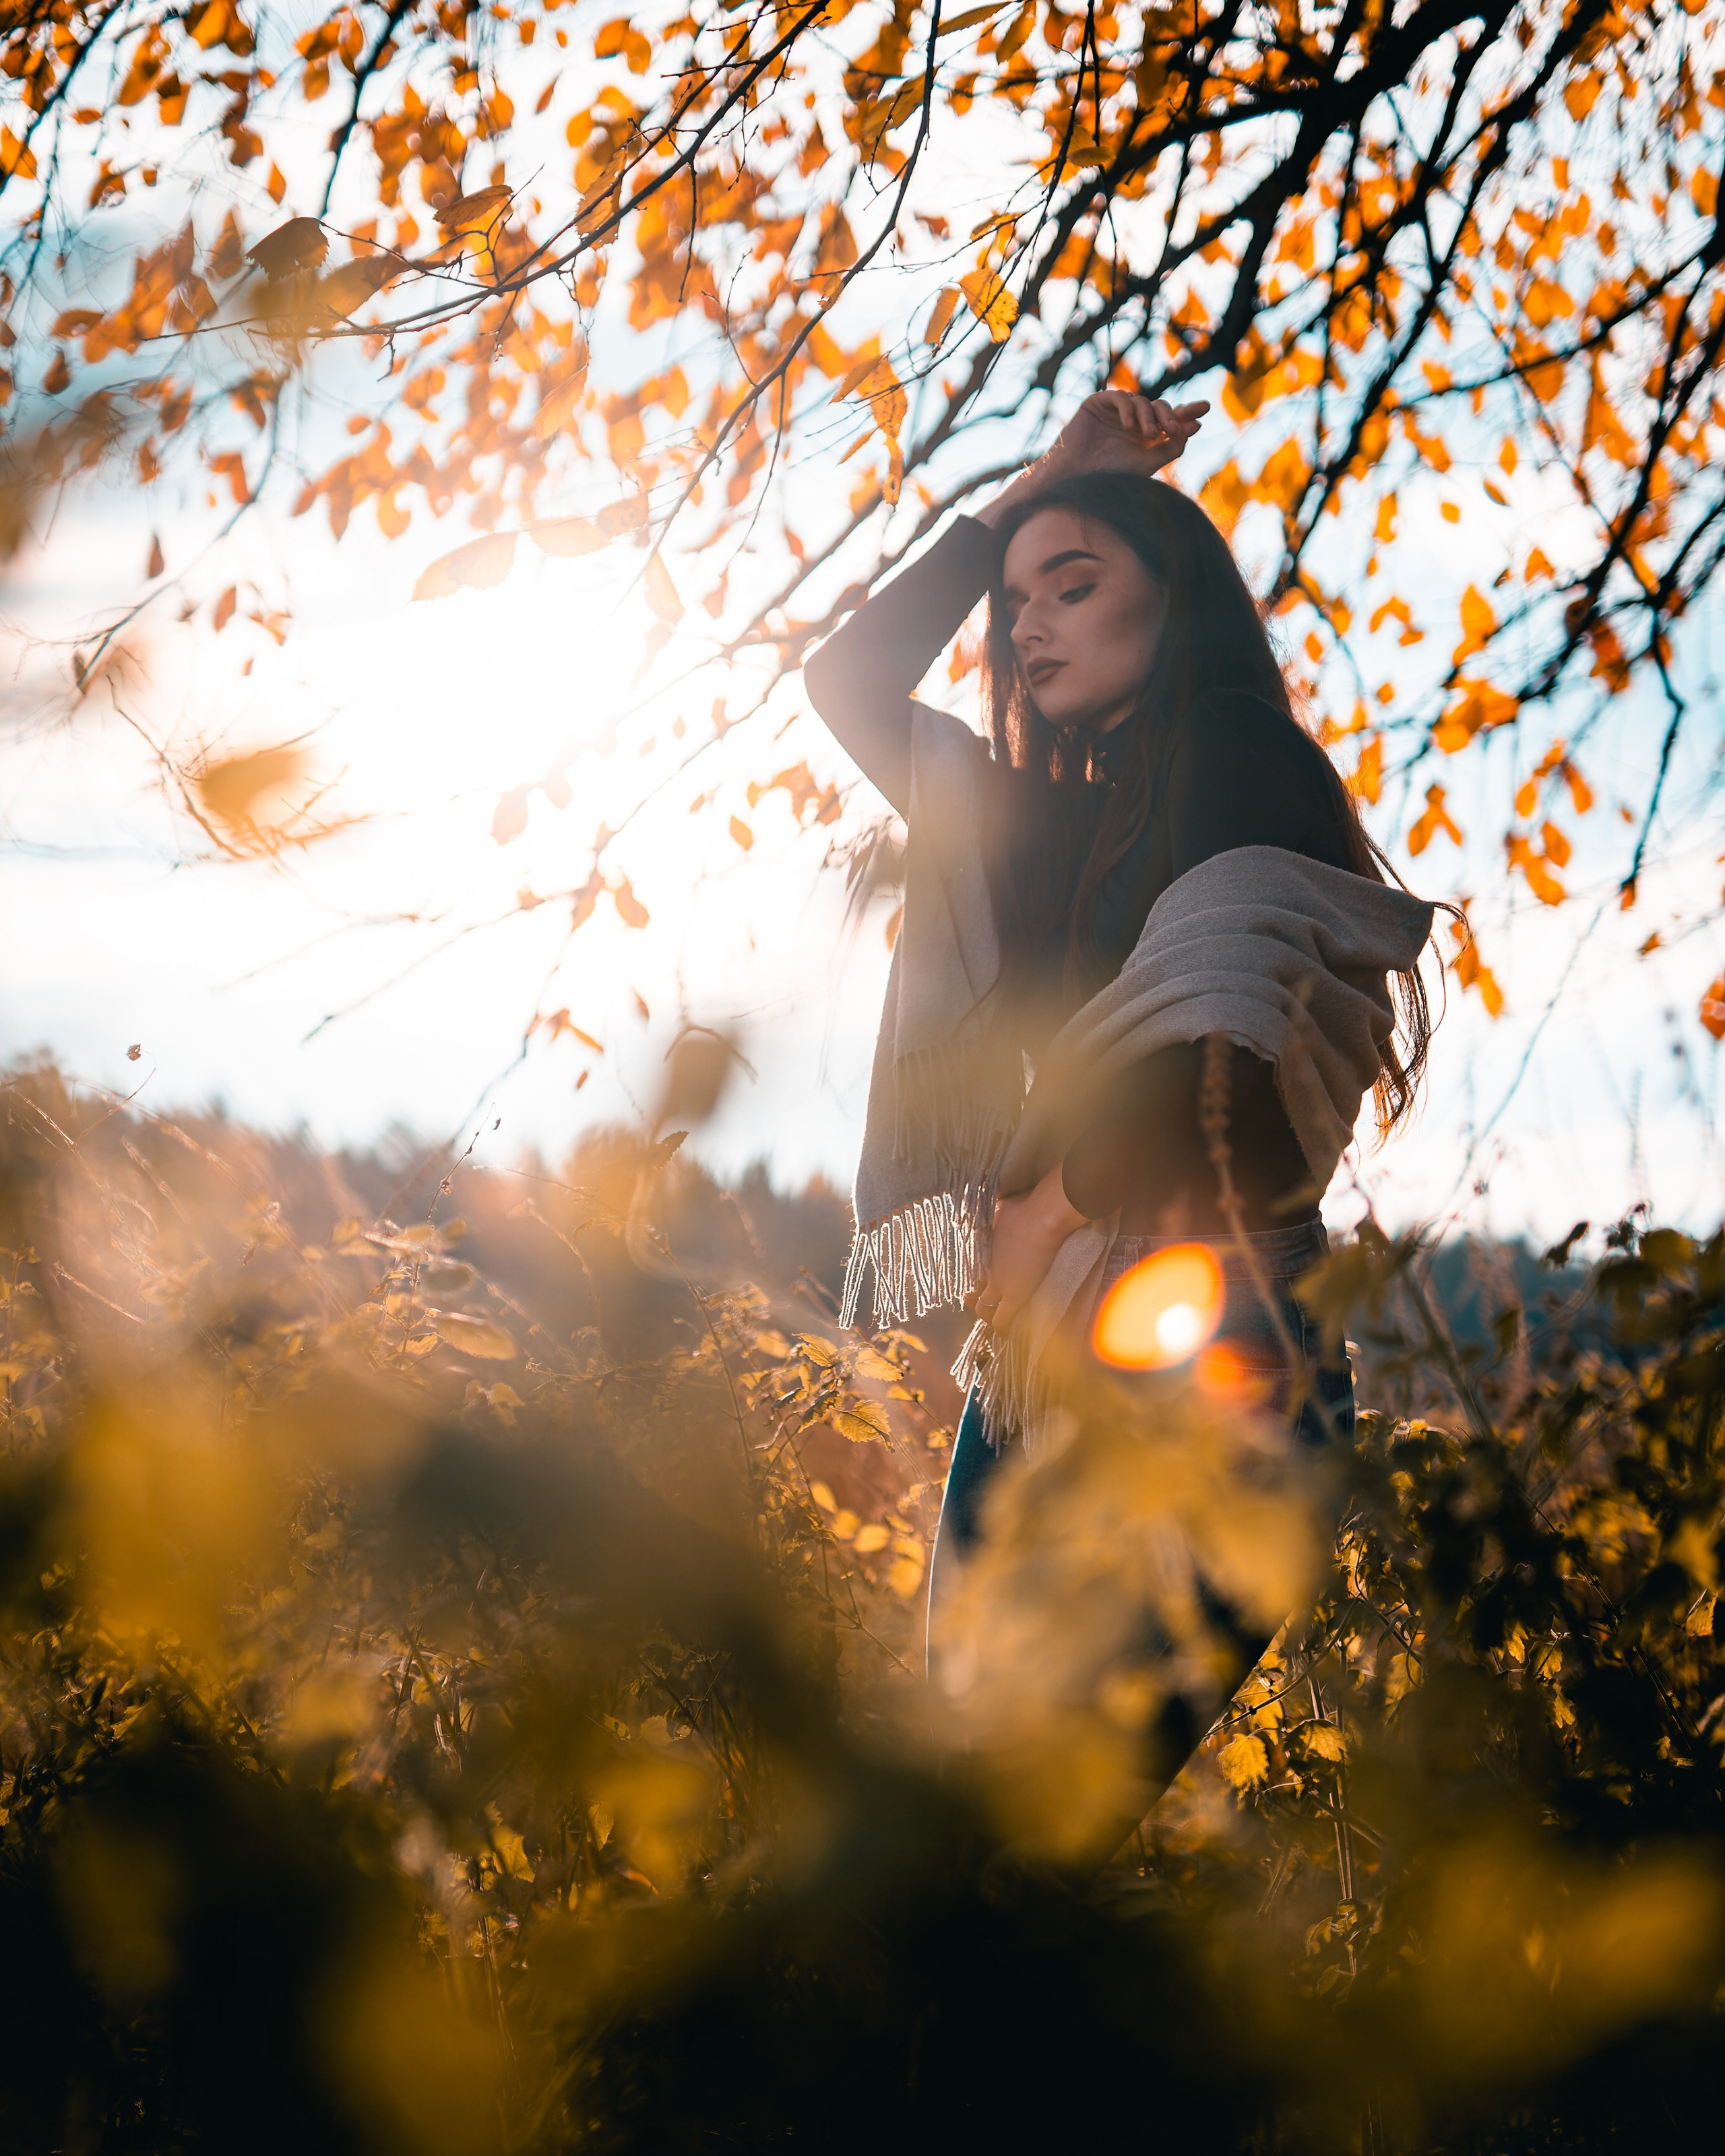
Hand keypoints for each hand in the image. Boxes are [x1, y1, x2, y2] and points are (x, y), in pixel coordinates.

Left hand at [966, 1161, 1089, 1335]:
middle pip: (975, 1291)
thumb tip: (980, 1197)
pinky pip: (1003, 1320)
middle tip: (976, 1300)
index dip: (976, 1279)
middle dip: (976, 1298)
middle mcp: (986, 1268)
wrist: (1046, 1214)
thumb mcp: (1000, 1205)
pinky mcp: (1016, 1295)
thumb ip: (993, 1210)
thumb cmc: (1027, 1205)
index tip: (978, 1282)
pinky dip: (1000, 1328)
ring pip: (985, 1309)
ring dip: (987, 1315)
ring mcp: (1000, 1283)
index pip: (973, 1272)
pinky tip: (1003, 1334)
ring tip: (992, 1317)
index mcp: (982, 1249)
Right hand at [979, 391, 1207, 527]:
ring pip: (1142, 402)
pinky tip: (1128, 426)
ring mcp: (1115, 413)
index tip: (1205, 409)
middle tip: (1175, 427)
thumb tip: (1194, 426)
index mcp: (1145, 437)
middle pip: (1159, 407)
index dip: (1187, 412)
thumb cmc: (1109, 477)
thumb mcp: (1148, 463)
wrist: (1075, 479)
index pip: (1170, 419)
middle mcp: (1132, 423)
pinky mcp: (1098, 404)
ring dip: (1149, 416)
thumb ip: (1171, 446)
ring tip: (1150, 435)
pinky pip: (1119, 397)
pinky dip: (1127, 408)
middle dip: (1170, 415)